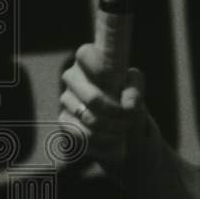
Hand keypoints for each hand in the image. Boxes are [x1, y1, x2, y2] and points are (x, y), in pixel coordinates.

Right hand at [58, 43, 146, 168]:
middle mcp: (72, 76)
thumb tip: (128, 106)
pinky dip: (104, 143)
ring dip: (113, 129)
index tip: (118, 84)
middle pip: (93, 98)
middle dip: (117, 113)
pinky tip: (116, 144)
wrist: (121, 122)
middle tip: (130, 119)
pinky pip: (83, 136)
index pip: (86, 54)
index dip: (102, 70)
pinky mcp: (64, 122)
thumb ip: (134, 89)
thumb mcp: (135, 87)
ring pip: (90, 119)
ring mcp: (65, 99)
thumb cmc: (127, 96)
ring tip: (126, 131)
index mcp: (88, 58)